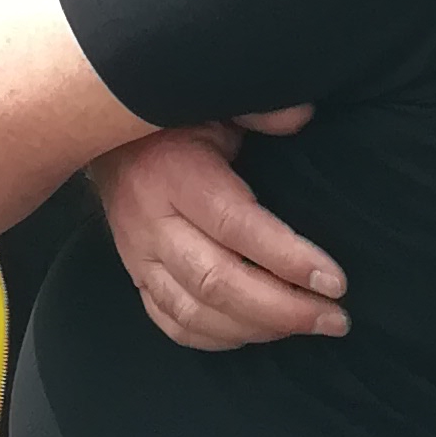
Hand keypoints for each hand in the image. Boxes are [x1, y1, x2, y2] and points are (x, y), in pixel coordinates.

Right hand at [91, 115, 344, 349]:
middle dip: (283, 309)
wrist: (99, 133)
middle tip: (336, 318)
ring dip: (258, 329)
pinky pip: (173, 323)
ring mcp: (138, 255)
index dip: (287, 257)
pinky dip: (218, 338)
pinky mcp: (135, 276)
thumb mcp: (209, 98)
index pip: (235, 226)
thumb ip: (257, 108)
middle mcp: (151, 220)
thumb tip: (303, 115)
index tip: (335, 279)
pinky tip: (259, 332)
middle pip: (216, 282)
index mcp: (174, 172)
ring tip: (310, 326)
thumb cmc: (170, 117)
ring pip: (195, 312)